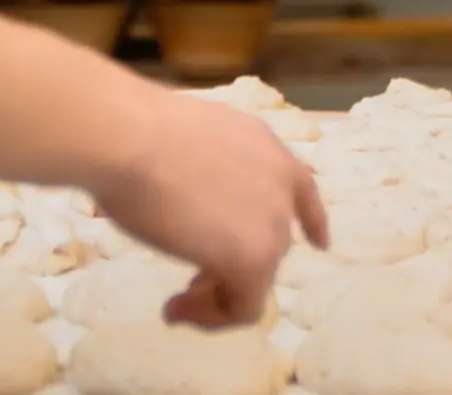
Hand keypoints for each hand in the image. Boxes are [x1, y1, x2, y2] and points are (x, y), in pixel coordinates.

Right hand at [94, 92, 328, 326]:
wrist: (132, 140)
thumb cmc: (136, 135)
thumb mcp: (188, 146)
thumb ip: (207, 174)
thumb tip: (184, 192)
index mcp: (265, 147)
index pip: (305, 189)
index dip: (312, 220)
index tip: (319, 243)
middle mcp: (280, 182)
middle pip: (272, 238)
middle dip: (232, 262)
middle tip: (191, 280)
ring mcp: (273, 221)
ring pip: (259, 274)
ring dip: (220, 293)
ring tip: (179, 300)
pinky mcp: (254, 259)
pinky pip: (244, 306)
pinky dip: (213, 317)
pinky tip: (178, 311)